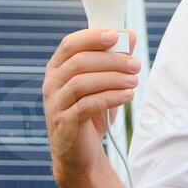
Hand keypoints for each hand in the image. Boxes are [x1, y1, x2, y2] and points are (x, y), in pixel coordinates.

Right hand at [44, 28, 139, 186]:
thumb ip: (114, 59)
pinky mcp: (65, 123)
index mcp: (57, 69)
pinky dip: (110, 98)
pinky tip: (127, 96)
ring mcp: (56, 104)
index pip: (70, 44)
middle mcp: (51, 84)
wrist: (80, 152)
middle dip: (111, 60)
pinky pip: (87, 105)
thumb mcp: (103, 83)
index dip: (92, 37)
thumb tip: (129, 35)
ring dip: (112, 79)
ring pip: (82, 83)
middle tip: (135, 64)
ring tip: (133, 81)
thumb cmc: (91, 113)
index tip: (117, 36)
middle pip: (79, 62)